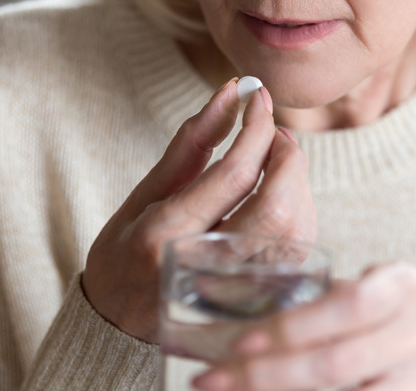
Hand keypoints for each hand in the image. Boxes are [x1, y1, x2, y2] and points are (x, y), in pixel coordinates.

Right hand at [82, 79, 316, 341]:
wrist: (117, 322)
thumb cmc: (125, 251)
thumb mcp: (145, 193)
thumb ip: (192, 143)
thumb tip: (230, 92)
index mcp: (165, 235)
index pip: (234, 175)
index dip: (255, 128)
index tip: (257, 96)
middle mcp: (204, 267)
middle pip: (277, 207)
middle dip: (288, 156)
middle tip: (273, 131)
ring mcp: (234, 291)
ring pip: (296, 231)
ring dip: (297, 184)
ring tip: (274, 160)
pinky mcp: (255, 302)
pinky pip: (296, 252)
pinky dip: (298, 213)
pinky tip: (279, 197)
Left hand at [193, 263, 415, 390]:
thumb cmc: (398, 314)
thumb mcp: (372, 290)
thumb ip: (321, 302)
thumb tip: (227, 316)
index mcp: (399, 287)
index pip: (348, 304)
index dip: (293, 327)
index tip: (238, 342)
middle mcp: (415, 333)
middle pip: (335, 364)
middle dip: (264, 375)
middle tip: (209, 381)